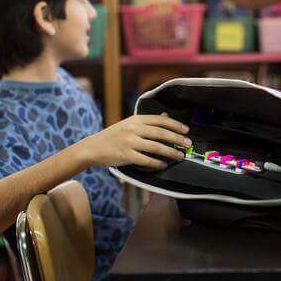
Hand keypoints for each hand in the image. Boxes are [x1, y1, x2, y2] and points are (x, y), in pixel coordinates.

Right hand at [76, 113, 191, 169]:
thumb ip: (147, 121)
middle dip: (177, 138)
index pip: (159, 120)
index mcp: (135, 120)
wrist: (92, 147)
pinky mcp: (125, 155)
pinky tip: (163, 165)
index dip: (175, 125)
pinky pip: (145, 160)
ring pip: (155, 147)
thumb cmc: (113, 136)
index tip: (186, 130)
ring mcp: (129, 142)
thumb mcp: (129, 124)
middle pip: (160, 133)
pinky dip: (156, 163)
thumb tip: (166, 116)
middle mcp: (133, 129)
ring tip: (179, 156)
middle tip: (188, 143)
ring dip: (170, 152)